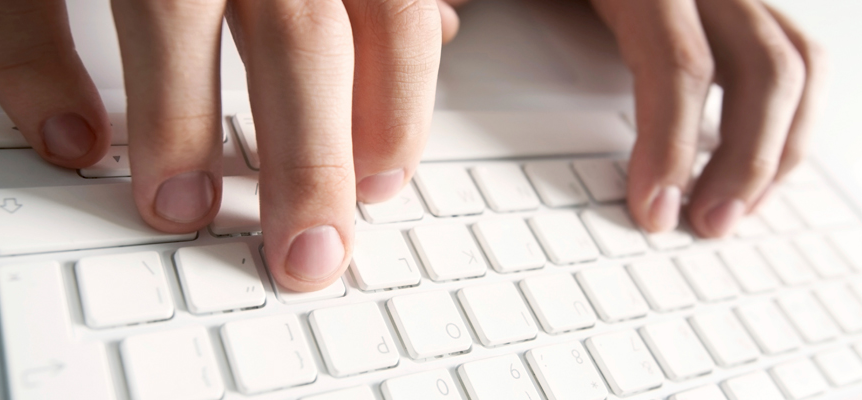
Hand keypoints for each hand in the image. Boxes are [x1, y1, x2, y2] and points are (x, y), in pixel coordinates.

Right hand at [0, 0, 462, 290]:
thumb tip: (440, 26)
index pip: (394, 17)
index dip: (397, 113)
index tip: (381, 185)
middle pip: (300, 35)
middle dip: (310, 159)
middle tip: (309, 252)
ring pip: (174, 11)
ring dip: (178, 126)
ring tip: (182, 210)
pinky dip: (40, 68)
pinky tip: (75, 140)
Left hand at [589, 0, 824, 236]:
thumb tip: (446, 26)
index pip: (677, 60)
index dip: (671, 143)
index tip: (653, 207)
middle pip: (760, 67)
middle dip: (744, 160)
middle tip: (703, 225)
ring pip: (795, 63)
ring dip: (779, 148)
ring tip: (734, 211)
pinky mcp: (736, 8)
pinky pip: (791, 57)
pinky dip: (787, 120)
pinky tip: (750, 167)